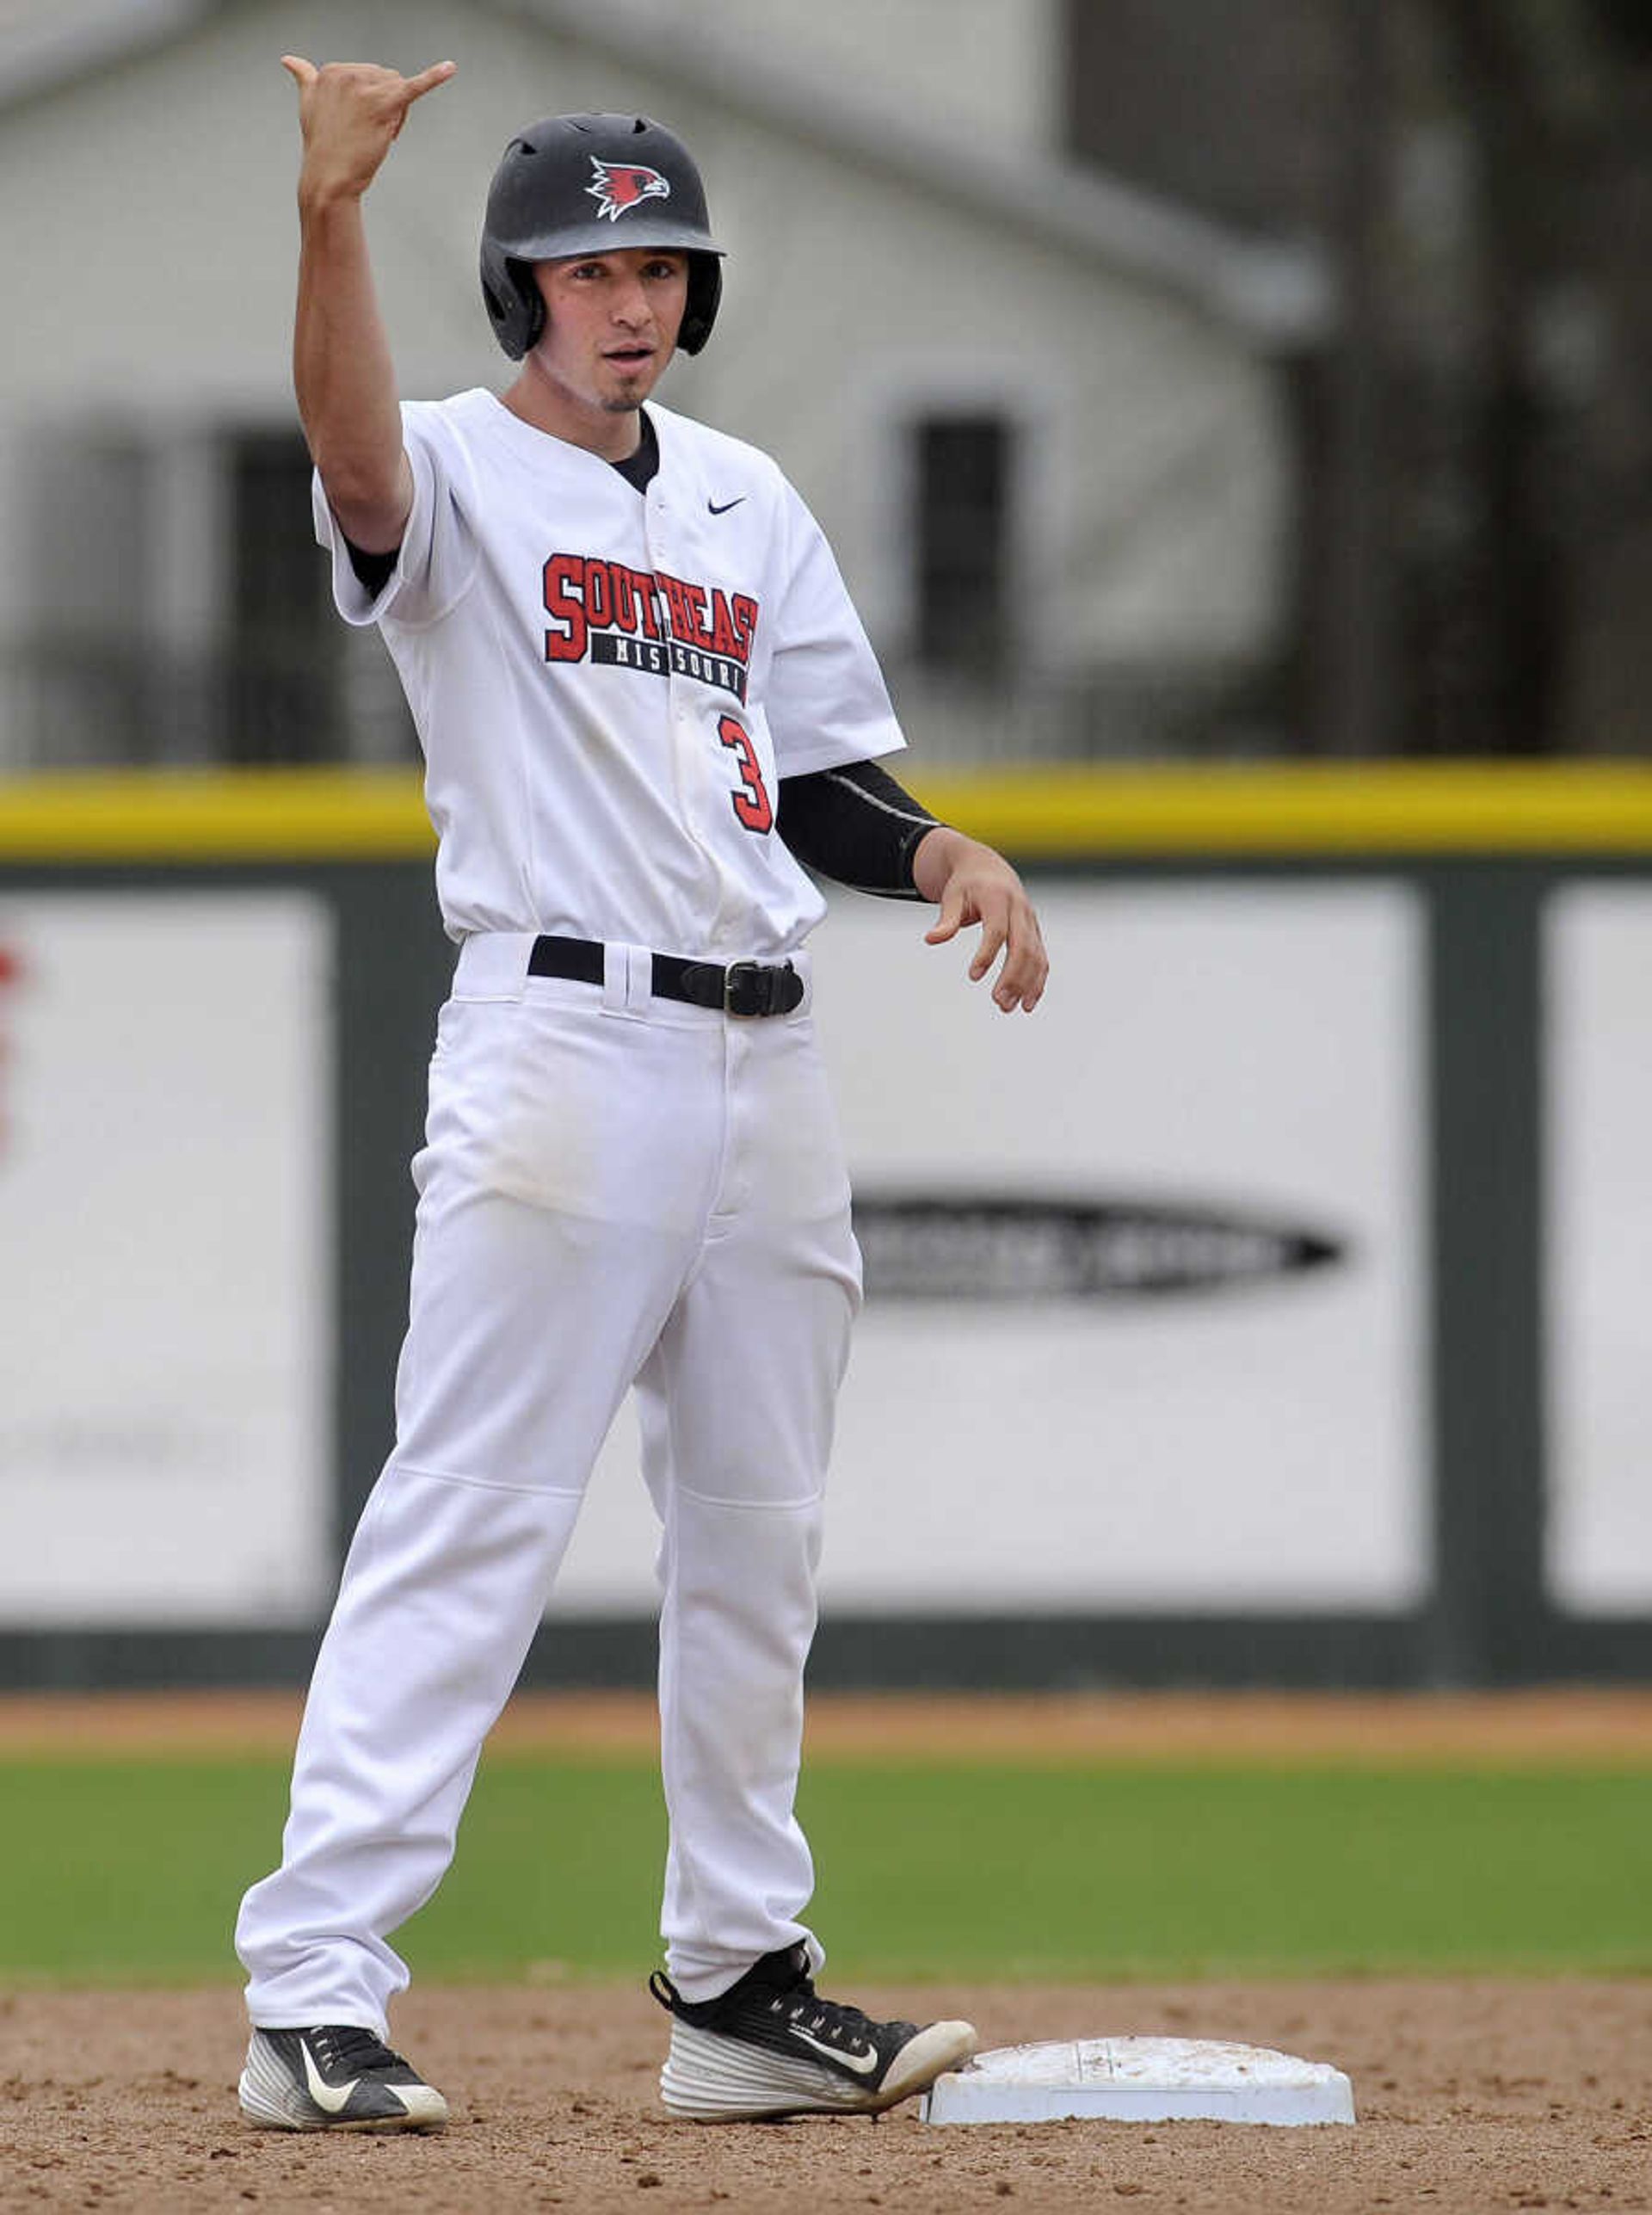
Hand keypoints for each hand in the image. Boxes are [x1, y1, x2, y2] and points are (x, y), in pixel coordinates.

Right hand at [281, 55, 455, 203]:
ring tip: (376, 134)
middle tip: (369, 132)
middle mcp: (348, 74)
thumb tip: (289, 61)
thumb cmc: (323, 146)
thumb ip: (304, 77)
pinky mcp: (384, 105)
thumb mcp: (308, 103)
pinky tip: (450, 69)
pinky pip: (414, 87)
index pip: (369, 75)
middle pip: (387, 80)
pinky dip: (434, 77)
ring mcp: (366, 89)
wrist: (329, 178)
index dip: (370, 100)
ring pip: (400, 89)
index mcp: (332, 70)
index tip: (358, 121)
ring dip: (396, 113)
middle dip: (386, 105)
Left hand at [913, 827, 1048, 1012]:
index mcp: (997, 898)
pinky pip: (1041, 958)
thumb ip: (946, 920)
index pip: (996, 930)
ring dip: (1026, 984)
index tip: (973, 976)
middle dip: (1013, 977)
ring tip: (1009, 1007)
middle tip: (998, 1003)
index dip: (986, 954)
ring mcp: (1030, 921)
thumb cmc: (966, 885)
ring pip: (1035, 955)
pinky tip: (1028, 1002)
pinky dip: (1037, 980)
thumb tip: (931, 939)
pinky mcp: (1034, 932)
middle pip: (1022, 946)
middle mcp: (1019, 909)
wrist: (988, 868)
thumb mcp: (952, 897)